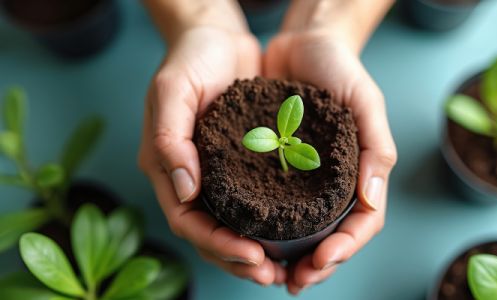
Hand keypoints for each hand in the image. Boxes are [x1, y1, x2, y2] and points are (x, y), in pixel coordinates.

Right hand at [138, 26, 285, 285]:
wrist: (215, 36)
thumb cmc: (190, 58)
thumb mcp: (173, 89)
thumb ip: (170, 137)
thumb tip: (183, 188)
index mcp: (166, 167)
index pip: (187, 220)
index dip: (216, 243)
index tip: (251, 254)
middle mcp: (189, 177)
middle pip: (209, 233)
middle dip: (238, 258)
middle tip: (273, 274)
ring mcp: (215, 173)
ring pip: (231, 225)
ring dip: (254, 250)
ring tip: (284, 268)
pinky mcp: (240, 163)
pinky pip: (251, 202)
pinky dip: (266, 223)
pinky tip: (290, 234)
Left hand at [264, 29, 397, 293]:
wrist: (303, 43)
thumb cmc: (340, 69)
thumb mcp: (366, 102)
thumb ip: (376, 148)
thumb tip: (371, 199)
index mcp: (361, 173)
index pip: (362, 223)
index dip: (345, 248)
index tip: (320, 262)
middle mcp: (333, 182)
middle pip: (331, 236)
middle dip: (316, 265)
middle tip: (293, 281)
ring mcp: (305, 178)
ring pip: (301, 230)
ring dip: (289, 256)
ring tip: (269, 272)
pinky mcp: (276, 168)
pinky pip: (272, 205)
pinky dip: (264, 227)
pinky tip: (248, 238)